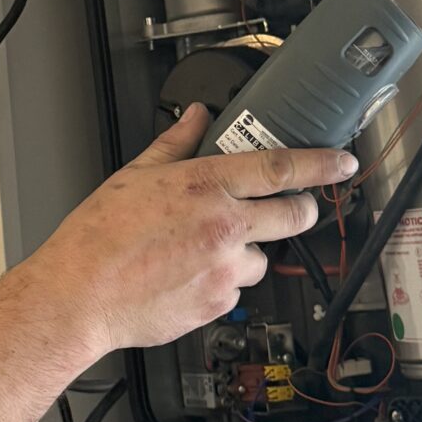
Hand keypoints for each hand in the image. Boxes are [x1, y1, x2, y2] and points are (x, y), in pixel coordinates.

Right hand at [27, 107, 356, 359]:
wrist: (79, 297)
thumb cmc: (97, 238)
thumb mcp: (134, 176)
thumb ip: (175, 145)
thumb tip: (196, 118)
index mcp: (205, 186)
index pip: (281, 168)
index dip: (321, 165)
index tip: (342, 163)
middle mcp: (224, 226)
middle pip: (294, 215)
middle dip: (301, 210)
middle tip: (294, 209)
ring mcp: (225, 269)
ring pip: (263, 257)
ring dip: (247, 252)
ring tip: (207, 251)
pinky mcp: (218, 303)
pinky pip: (236, 289)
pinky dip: (221, 282)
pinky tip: (188, 276)